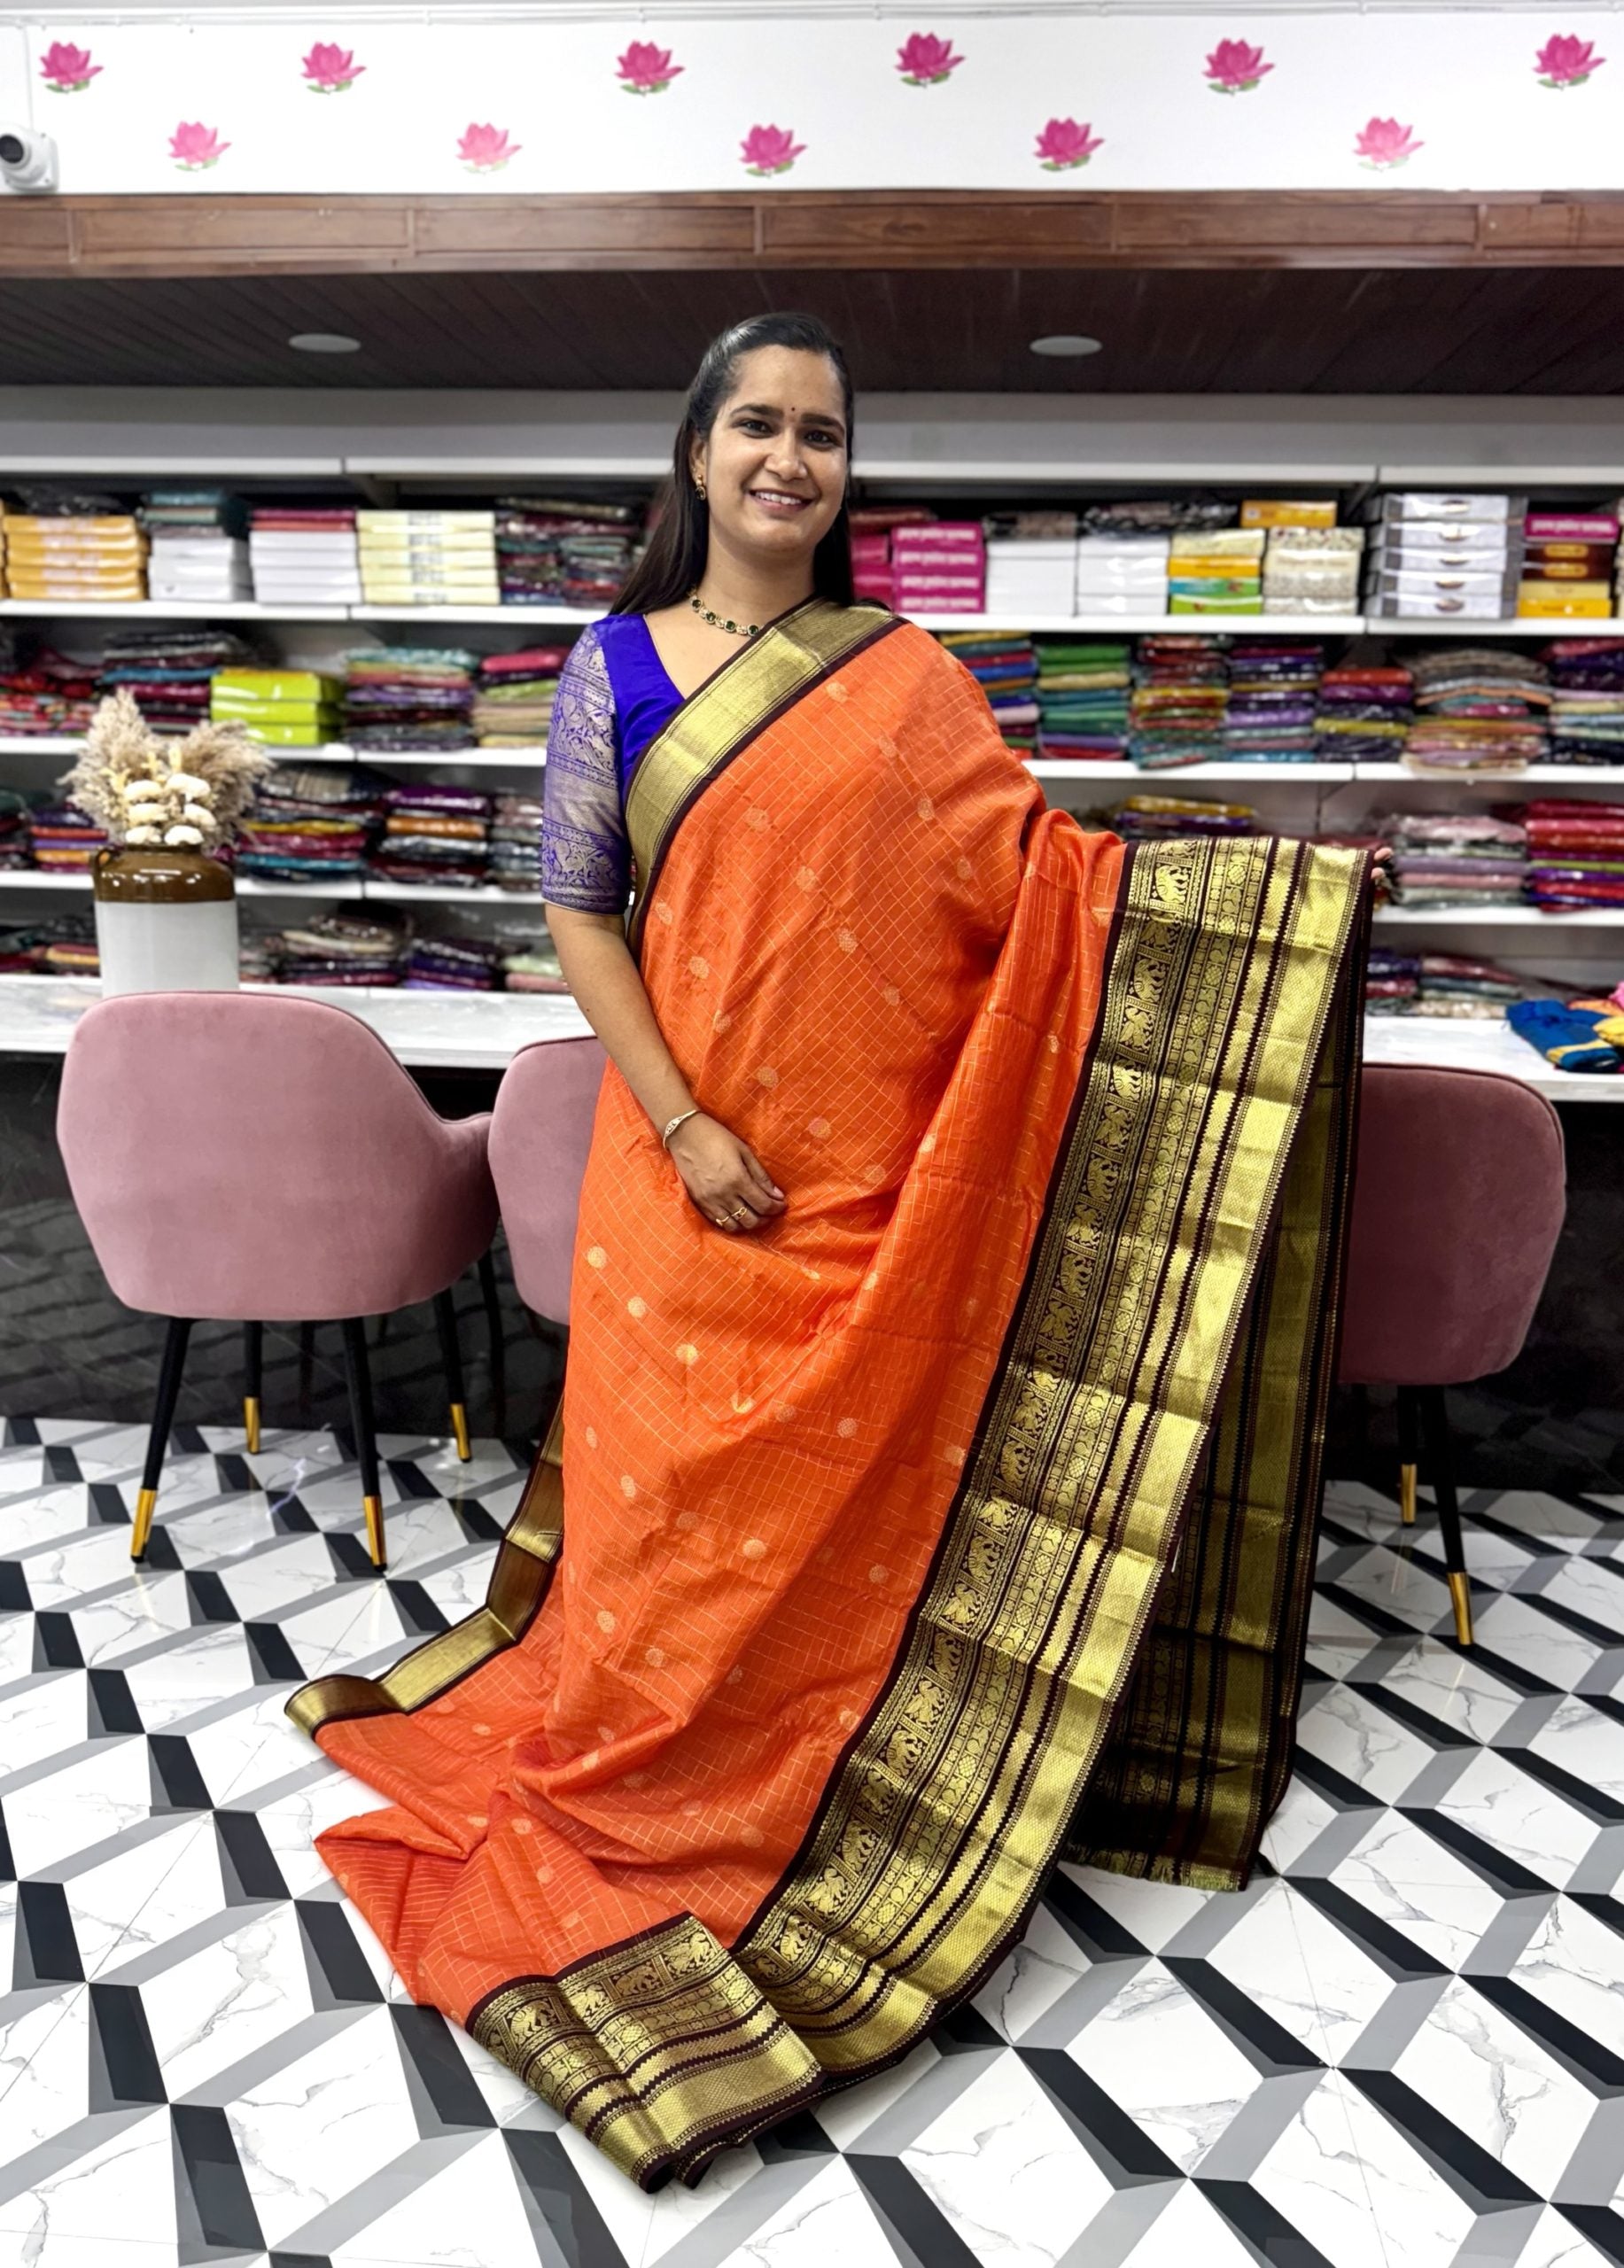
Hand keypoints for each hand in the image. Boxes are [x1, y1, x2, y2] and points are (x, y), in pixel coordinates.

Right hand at [667, 1112, 786, 1233]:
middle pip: (751, 1220)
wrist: (684, 1134)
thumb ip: (761, 1176)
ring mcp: (710, 1201)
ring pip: (735, 1226)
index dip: (776, 1208)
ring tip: (754, 1214)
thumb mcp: (744, 1151)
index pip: (764, 1205)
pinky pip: (719, 1222)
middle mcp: (724, 1194)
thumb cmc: (717, 1137)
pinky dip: (731, 1223)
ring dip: (748, 1223)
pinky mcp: (699, 1202)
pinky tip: (737, 1213)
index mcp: (738, 1179)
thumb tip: (777, 1195)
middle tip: (770, 1210)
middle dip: (765, 1218)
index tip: (782, 1204)